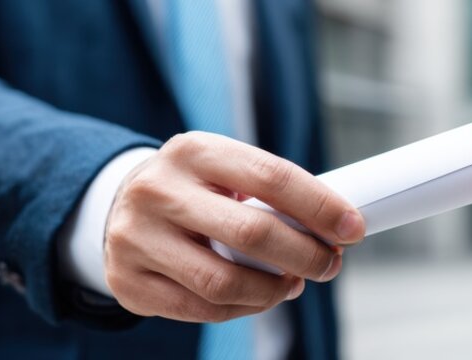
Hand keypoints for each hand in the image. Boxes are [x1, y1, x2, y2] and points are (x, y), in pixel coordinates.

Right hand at [103, 131, 364, 322]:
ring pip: (225, 282)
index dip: (320, 206)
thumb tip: (335, 226)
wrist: (118, 208)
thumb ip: (271, 193)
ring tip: (293, 283)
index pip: (271, 177)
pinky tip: (258, 296)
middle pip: (252, 233)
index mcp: (193, 151)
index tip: (353, 228)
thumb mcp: (225, 171)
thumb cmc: (195, 190)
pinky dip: (243, 308)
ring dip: (274, 290)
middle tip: (329, 264)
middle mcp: (158, 190)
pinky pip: (202, 310)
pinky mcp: (128, 282)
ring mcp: (136, 238)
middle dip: (305, 255)